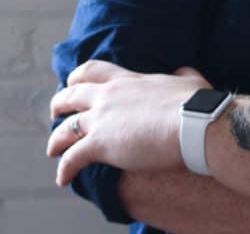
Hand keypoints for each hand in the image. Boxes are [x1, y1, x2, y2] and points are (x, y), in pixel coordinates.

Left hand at [46, 60, 209, 186]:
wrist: (194, 124)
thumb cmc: (196, 104)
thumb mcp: (190, 81)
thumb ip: (182, 74)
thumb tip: (182, 70)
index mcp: (129, 80)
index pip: (94, 70)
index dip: (78, 77)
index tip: (74, 83)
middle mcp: (109, 96)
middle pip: (70, 95)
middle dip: (59, 104)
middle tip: (55, 114)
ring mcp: (102, 119)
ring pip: (65, 128)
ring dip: (55, 140)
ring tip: (52, 150)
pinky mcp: (100, 144)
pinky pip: (72, 158)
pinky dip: (64, 169)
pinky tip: (63, 179)